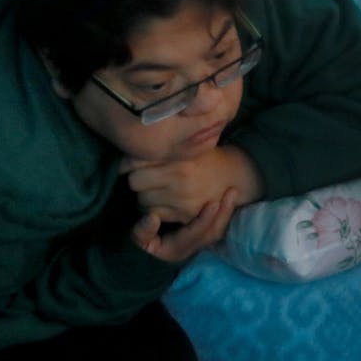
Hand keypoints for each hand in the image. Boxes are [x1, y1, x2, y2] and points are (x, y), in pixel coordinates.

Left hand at [121, 144, 262, 224]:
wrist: (234, 175)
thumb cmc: (204, 157)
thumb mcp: (184, 146)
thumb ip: (160, 150)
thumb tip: (127, 155)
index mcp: (178, 156)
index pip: (135, 161)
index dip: (126, 164)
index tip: (126, 165)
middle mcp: (179, 177)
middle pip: (135, 182)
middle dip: (136, 180)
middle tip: (142, 178)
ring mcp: (182, 198)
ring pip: (142, 201)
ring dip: (143, 197)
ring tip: (153, 191)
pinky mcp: (185, 214)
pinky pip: (155, 214)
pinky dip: (153, 211)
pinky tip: (161, 203)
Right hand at [131, 189, 237, 262]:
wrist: (138, 263)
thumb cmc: (136, 247)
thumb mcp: (135, 241)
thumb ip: (142, 231)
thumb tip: (152, 218)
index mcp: (176, 250)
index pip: (195, 234)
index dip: (205, 219)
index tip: (214, 203)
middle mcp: (189, 249)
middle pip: (212, 233)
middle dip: (224, 214)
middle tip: (232, 192)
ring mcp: (194, 244)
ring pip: (216, 231)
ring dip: (225, 212)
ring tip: (232, 192)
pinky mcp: (196, 238)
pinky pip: (213, 227)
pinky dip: (221, 214)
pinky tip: (225, 198)